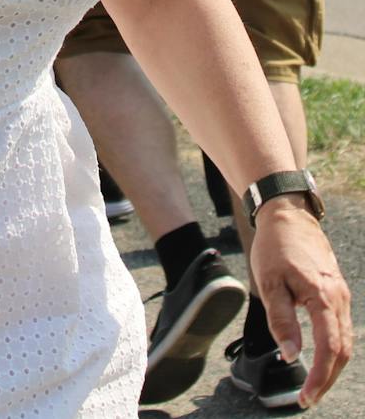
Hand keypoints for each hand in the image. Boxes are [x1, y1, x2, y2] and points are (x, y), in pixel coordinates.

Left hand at [250, 200, 352, 405]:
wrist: (287, 215)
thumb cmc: (274, 247)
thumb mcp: (269, 282)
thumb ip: (281, 320)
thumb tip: (290, 355)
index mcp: (322, 297)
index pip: (328, 348)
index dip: (319, 376)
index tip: (306, 396)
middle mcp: (339, 299)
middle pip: (342, 351)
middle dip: (327, 378)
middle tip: (307, 398)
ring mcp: (341, 296)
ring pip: (345, 342)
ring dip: (332, 367)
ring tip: (313, 385)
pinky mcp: (337, 293)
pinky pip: (341, 329)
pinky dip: (334, 350)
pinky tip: (320, 359)